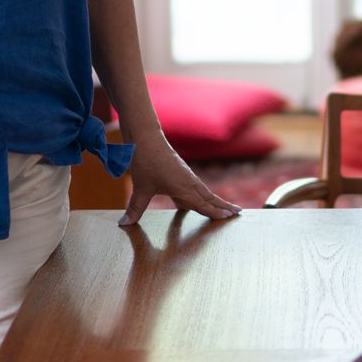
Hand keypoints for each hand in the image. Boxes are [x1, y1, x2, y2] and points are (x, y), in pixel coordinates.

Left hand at [120, 134, 240, 225]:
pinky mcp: (180, 172)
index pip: (202, 203)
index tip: (229, 217)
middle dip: (223, 205)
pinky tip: (194, 202)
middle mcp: (188, 181)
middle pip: (209, 197)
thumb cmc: (145, 161)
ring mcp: (185, 176)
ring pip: (203, 191)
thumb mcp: (140, 187)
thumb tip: (124, 224)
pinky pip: (194, 187)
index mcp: (183, 187)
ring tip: (225, 207)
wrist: (145, 137)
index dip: (215, 212)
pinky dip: (201, 196)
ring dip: (214, 200)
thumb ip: (135, 208)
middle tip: (238, 212)